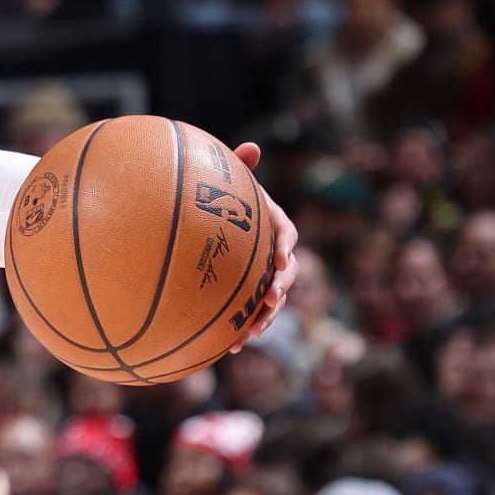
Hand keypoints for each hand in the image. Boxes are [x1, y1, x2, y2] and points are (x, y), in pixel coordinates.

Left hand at [230, 142, 296, 344]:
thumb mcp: (230, 184)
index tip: (280, 260)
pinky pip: (251, 316)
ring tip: (253, 333)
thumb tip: (253, 146)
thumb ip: (239, 167)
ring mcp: (263, 277)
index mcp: (273, 225)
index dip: (285, 248)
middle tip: (271, 299)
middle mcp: (273, 253)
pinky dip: (245, 331)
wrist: (207, 232)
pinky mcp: (248, 297)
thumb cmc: (222, 202)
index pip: (287, 235)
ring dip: (266, 317)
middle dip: (281, 288)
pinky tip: (231, 348)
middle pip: (287, 273)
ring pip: (273, 300)